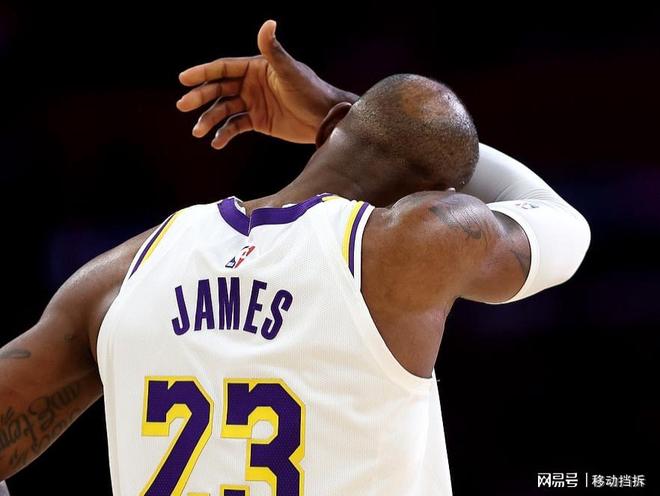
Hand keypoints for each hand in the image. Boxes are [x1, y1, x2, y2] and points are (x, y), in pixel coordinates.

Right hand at [177, 20, 357, 148]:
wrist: (324, 118)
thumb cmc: (310, 90)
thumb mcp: (290, 71)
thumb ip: (273, 51)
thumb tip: (268, 23)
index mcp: (255, 67)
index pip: (223, 68)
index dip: (203, 72)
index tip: (184, 79)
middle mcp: (251, 84)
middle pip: (219, 89)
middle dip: (200, 97)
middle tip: (183, 105)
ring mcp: (253, 103)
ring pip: (224, 110)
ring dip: (210, 119)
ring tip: (198, 132)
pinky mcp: (258, 121)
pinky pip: (235, 126)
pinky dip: (224, 134)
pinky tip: (216, 142)